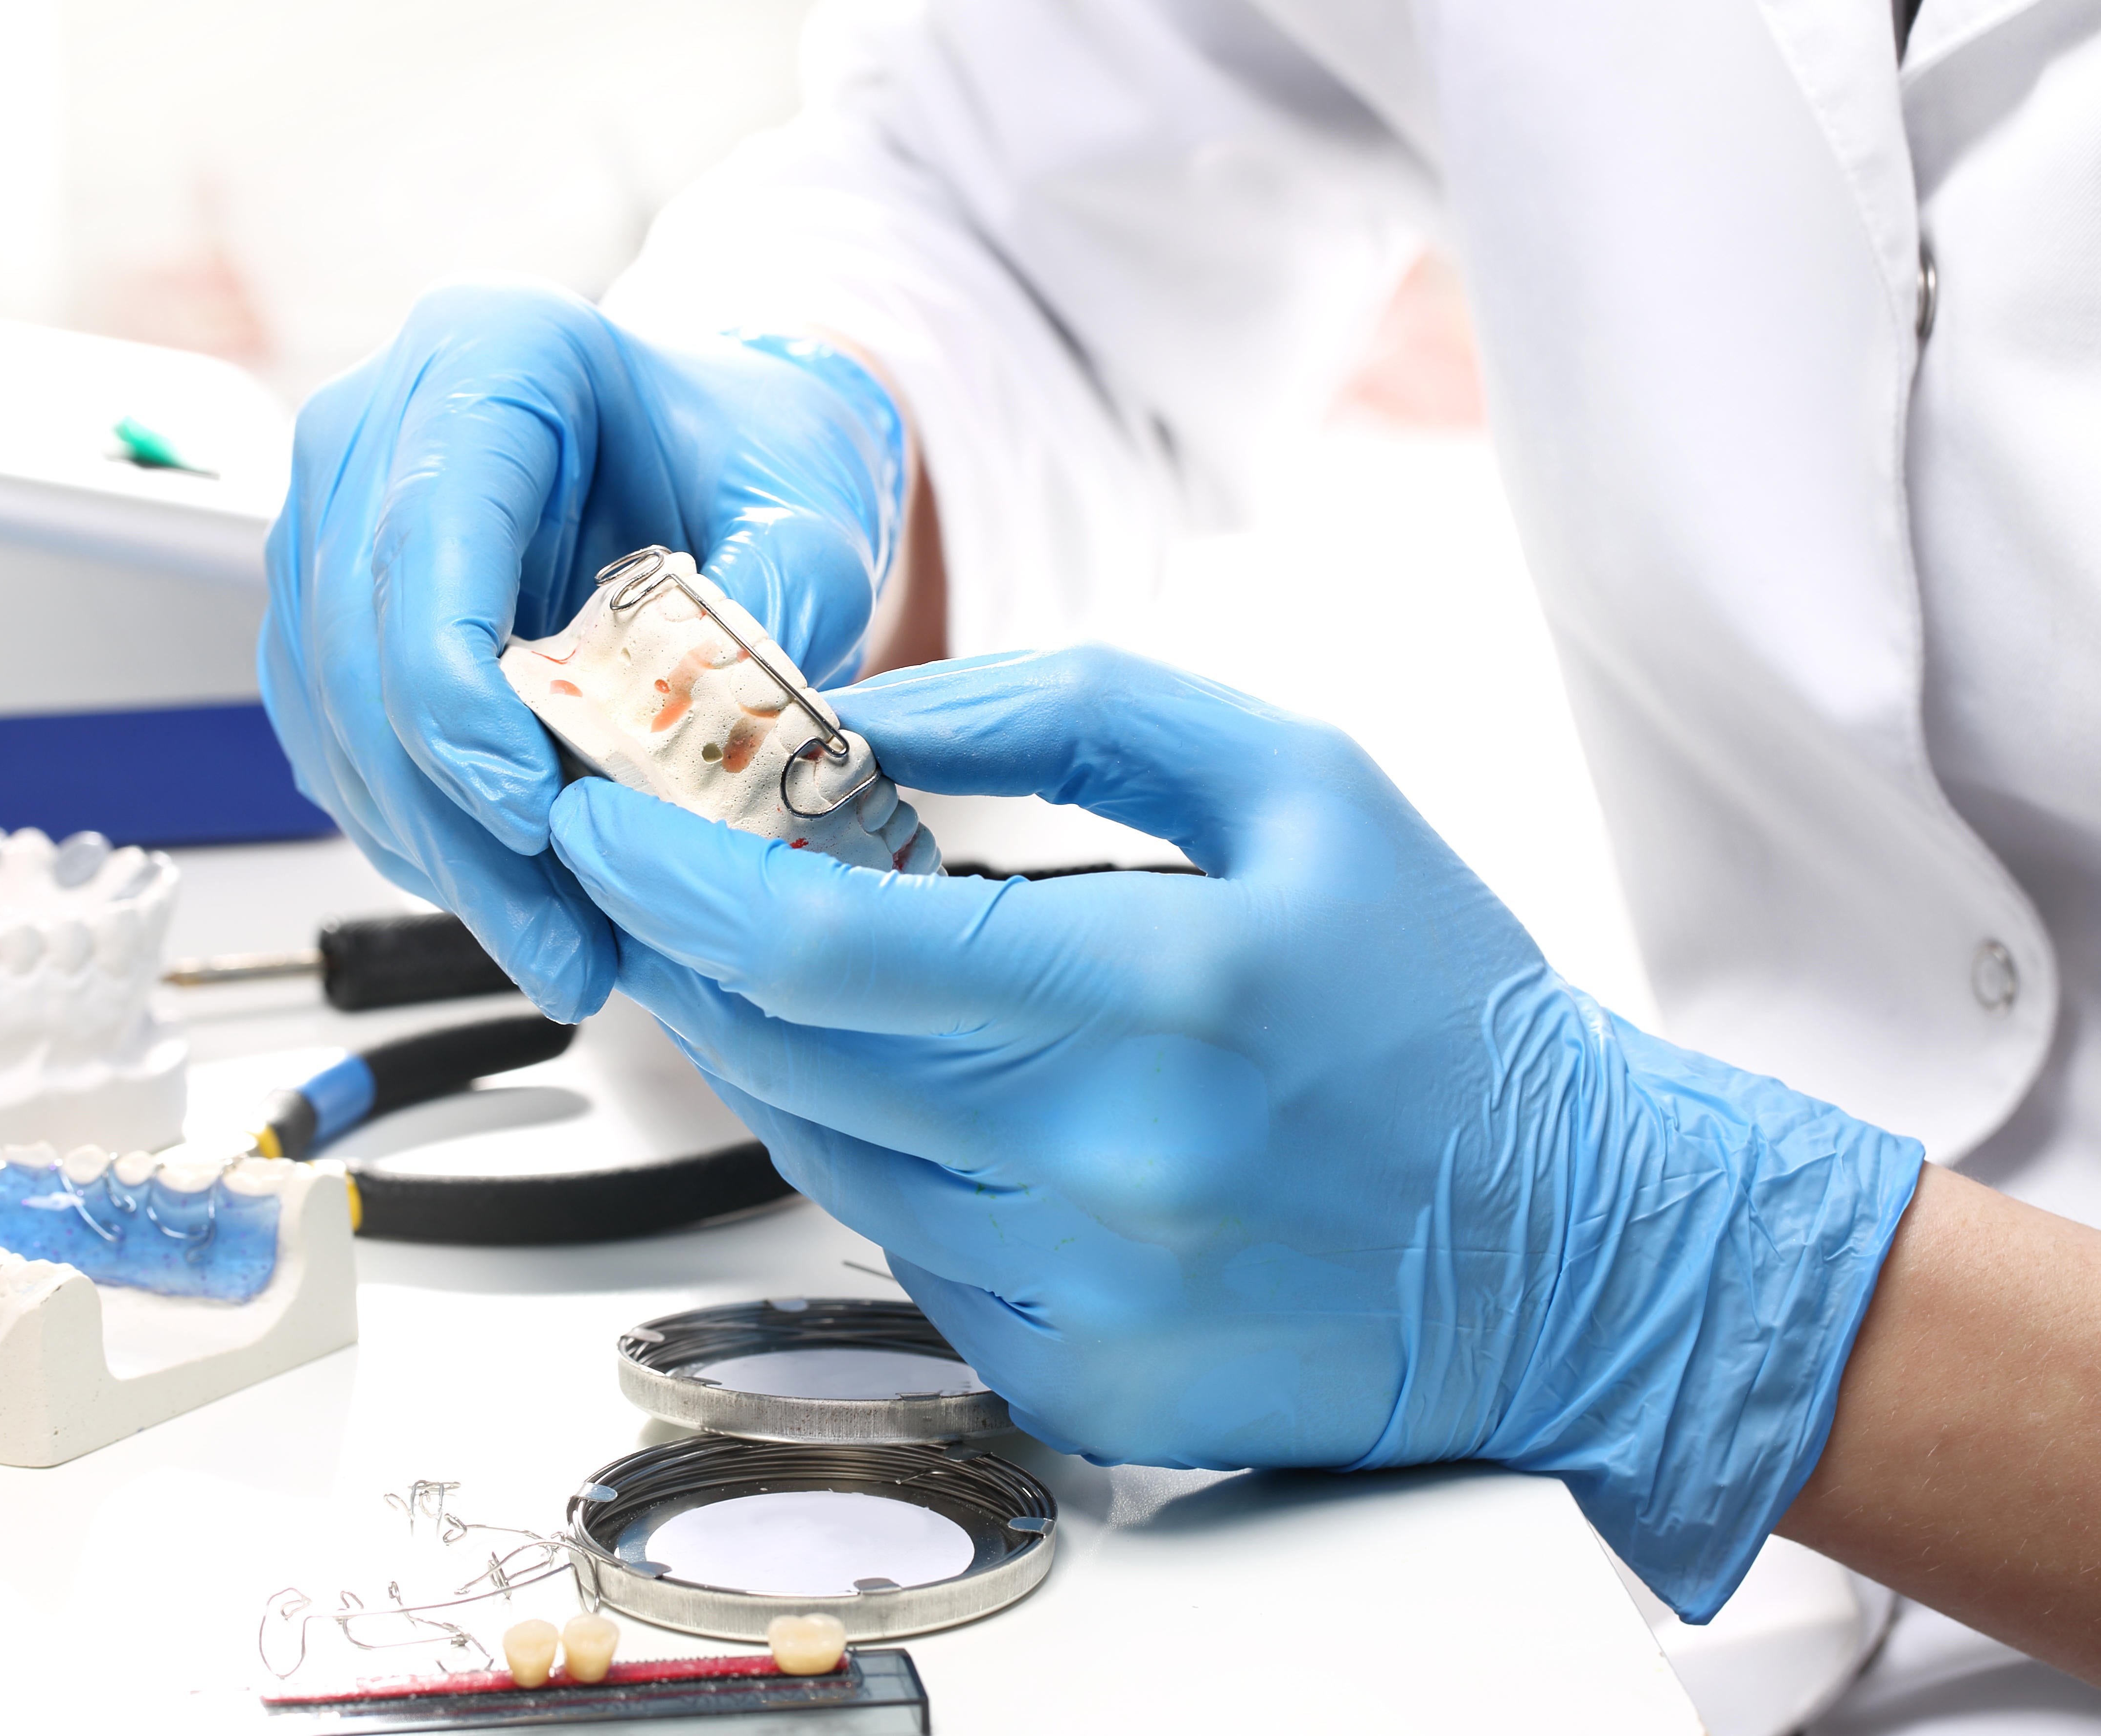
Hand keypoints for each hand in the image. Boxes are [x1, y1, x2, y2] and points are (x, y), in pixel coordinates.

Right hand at [260, 282, 904, 1019]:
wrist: (714, 451)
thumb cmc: (747, 452)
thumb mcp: (811, 506)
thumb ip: (794, 597)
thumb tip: (748, 738)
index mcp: (488, 353)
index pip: (425, 537)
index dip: (456, 695)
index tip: (530, 817)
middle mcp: (375, 430)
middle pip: (360, 650)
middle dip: (456, 826)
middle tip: (563, 950)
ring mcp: (332, 526)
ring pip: (336, 723)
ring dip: (442, 861)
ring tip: (564, 955)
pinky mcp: (328, 621)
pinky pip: (343, 752)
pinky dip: (425, 842)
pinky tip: (517, 903)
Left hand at [546, 645, 1923, 1619]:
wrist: (1578, 1244)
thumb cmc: (1439, 999)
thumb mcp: (1298, 779)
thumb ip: (1070, 711)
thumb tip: (870, 717)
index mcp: (1160, 988)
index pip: (817, 944)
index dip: (670, 873)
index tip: (594, 812)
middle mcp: (1103, 1164)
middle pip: (781, 1053)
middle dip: (687, 949)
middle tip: (659, 866)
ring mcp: (1082, 1297)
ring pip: (821, 1157)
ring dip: (775, 1052)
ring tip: (805, 967)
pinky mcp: (1076, 1385)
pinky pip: (900, 1253)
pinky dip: (879, 1158)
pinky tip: (943, 1098)